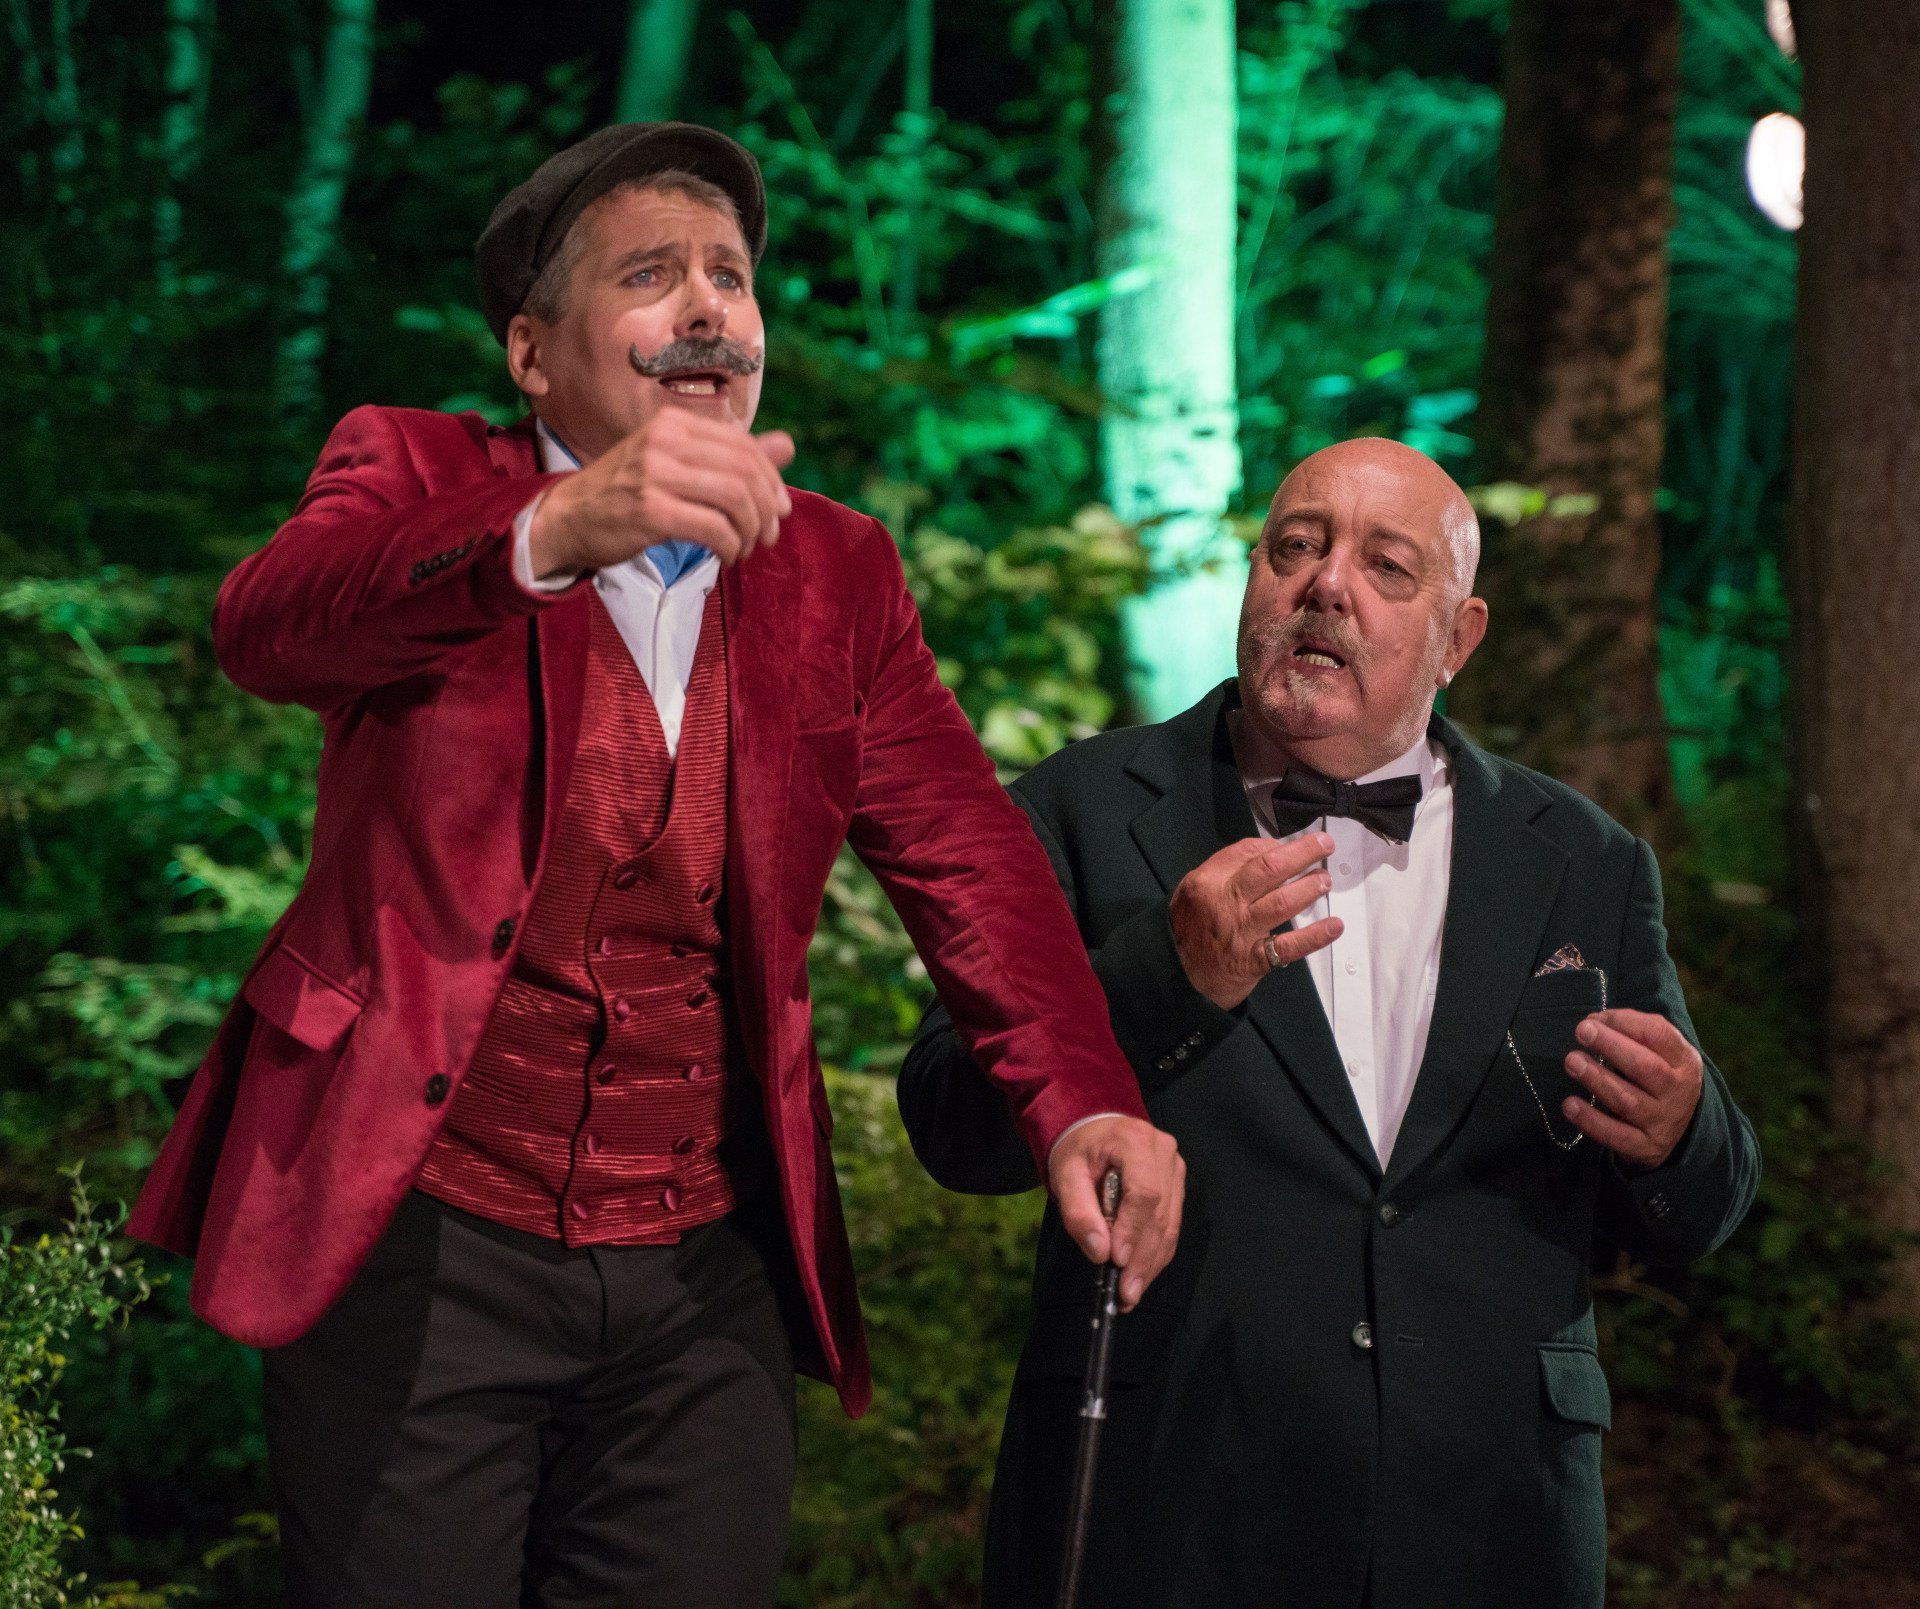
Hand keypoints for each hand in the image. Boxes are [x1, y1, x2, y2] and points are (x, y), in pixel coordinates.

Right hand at [528, 409, 794, 575]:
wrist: (569, 518)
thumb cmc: (628, 491)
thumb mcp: (677, 463)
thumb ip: (732, 456)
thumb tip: (788, 445)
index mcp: (674, 423)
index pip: (743, 444)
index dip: (771, 479)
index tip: (779, 510)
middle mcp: (664, 441)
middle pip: (744, 471)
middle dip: (767, 509)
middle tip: (768, 535)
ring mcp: (654, 474)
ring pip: (733, 498)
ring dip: (750, 530)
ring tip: (746, 548)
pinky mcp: (649, 510)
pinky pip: (713, 528)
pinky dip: (730, 546)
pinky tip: (726, 556)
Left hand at [1048, 1115, 1184, 1310]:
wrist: (1095, 1130)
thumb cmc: (1079, 1150)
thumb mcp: (1065, 1174)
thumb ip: (1079, 1212)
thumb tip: (1099, 1253)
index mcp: (1136, 1141)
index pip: (1143, 1193)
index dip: (1132, 1230)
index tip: (1117, 1261)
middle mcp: (1164, 1153)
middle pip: (1160, 1214)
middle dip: (1142, 1258)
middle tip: (1125, 1293)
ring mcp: (1175, 1169)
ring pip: (1169, 1225)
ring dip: (1151, 1264)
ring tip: (1131, 1294)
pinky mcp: (1177, 1186)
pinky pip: (1171, 1226)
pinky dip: (1156, 1254)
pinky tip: (1141, 1277)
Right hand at [1168, 833, 1342, 1009]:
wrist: (1178, 978)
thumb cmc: (1190, 929)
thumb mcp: (1193, 891)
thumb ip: (1224, 870)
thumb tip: (1268, 850)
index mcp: (1207, 882)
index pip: (1246, 852)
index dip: (1276, 845)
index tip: (1293, 847)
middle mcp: (1224, 903)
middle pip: (1268, 870)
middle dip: (1301, 854)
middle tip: (1325, 846)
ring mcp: (1240, 932)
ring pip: (1281, 903)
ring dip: (1309, 889)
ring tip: (1325, 881)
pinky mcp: (1253, 960)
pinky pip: (1288, 945)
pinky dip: (1314, 936)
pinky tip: (1334, 926)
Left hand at [1561, 1008, 1703, 1169]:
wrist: (1679, 1129)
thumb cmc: (1658, 1078)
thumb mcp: (1660, 1053)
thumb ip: (1632, 1032)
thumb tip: (1593, 1022)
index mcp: (1685, 1061)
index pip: (1659, 1036)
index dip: (1626, 1022)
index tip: (1595, 1018)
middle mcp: (1678, 1092)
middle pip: (1646, 1067)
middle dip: (1612, 1047)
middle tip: (1582, 1032)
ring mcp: (1663, 1122)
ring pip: (1628, 1101)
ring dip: (1597, 1080)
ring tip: (1572, 1061)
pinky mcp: (1646, 1147)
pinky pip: (1617, 1135)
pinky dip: (1592, 1121)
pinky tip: (1570, 1105)